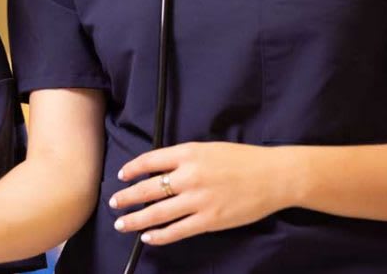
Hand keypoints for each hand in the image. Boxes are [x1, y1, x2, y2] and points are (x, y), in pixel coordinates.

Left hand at [110, 141, 289, 245]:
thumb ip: (183, 158)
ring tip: (121, 223)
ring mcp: (198, 200)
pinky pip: (178, 230)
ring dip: (136, 219)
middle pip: (147, 188)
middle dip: (126, 198)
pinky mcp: (210, 220)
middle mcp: (188, 176)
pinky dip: (160, 235)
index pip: (149, 161)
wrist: (274, 176)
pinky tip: (148, 237)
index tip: (121, 176)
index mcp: (187, 154)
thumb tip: (159, 169)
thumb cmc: (242, 160)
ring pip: (157, 212)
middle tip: (112, 203)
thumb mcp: (207, 149)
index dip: (132, 169)